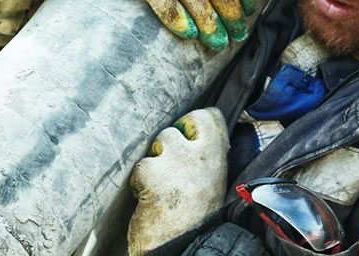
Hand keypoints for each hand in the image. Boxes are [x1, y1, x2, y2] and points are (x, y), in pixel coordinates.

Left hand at [127, 108, 230, 254]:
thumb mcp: (212, 184)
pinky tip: (149, 198)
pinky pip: (141, 165)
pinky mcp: (152, 173)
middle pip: (180, 125)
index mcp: (217, 157)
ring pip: (159, 142)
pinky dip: (141, 182)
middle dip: (170, 142)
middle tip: (169, 166)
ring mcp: (176, 161)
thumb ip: (205, 159)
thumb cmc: (196, 219)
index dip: (194, 124)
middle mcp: (200, 155)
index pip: (209, 116)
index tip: (188, 137)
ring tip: (160, 186)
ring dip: (155, 161)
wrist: (183, 249)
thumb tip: (193, 136)